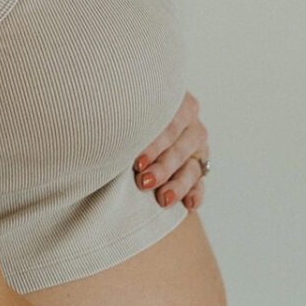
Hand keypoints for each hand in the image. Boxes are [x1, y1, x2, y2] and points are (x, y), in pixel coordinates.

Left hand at [133, 91, 209, 210]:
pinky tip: (189, 205)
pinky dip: (195, 193)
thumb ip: (125, 116)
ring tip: (163, 199)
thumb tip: (106, 131)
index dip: (154, 144)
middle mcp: (190, 122)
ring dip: (178, 185)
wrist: (136, 114)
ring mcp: (197, 144)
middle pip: (178, 148)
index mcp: (176, 101)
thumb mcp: (129, 106)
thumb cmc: (127, 109)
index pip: (169, 124)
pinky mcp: (198, 164)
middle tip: (143, 181)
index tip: (137, 161)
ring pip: (191, 167)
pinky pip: (199, 181)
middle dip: (162, 167)